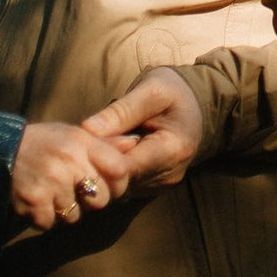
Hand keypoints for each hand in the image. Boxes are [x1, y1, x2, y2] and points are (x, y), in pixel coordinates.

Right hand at [10, 121, 131, 230]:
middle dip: (90, 201)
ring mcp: (50, 181)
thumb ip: (107, 143)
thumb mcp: (75, 135)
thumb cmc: (45, 144)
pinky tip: (37, 200)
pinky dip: (44, 217)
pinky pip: (51, 223)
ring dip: (65, 210)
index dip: (118, 183)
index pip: (120, 170)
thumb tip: (136, 143)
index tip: (107, 185)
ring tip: (52, 191)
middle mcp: (69, 160)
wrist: (0, 151)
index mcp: (82, 142)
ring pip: (75, 215)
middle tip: (74, 190)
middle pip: (101, 200)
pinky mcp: (33, 201)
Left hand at [81, 65, 204, 194]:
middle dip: (96, 163)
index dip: (98, 157)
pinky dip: (110, 171)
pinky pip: (123, 184)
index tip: (80, 141)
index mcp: (173, 149)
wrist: (197, 103)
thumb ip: (121, 111)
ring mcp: (160, 184)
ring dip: (101, 168)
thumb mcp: (151, 90)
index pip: (126, 167)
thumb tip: (87, 130)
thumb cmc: (174, 91)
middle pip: (120, 181)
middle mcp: (168, 174)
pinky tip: (104, 152)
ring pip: (118, 186)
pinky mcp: (152, 186)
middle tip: (80, 142)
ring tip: (92, 144)